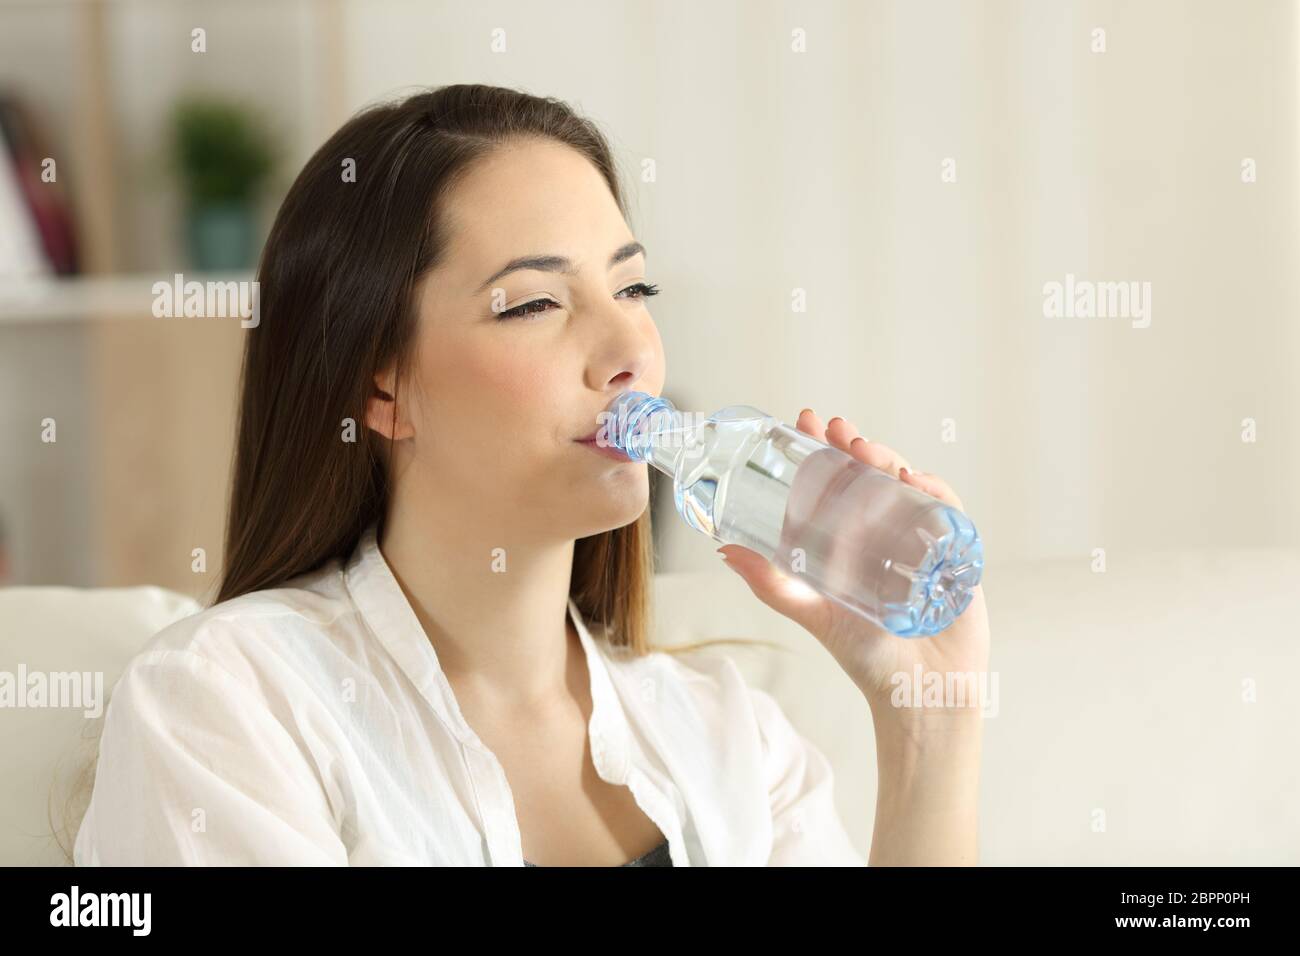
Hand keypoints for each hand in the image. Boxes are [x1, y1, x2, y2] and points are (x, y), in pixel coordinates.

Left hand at [716, 409, 990, 716]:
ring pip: (908, 483)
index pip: (838, 482)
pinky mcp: (958, 552)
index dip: (823, 450)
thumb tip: (724, 549)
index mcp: (855, 539)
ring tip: (864, 450)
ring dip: (888, 459)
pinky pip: (949, 510)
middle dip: (855, 444)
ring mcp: (924, 538)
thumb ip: (772, 583)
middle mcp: (889, 532)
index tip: (805, 422)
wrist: (917, 694)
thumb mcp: (813, 612)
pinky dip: (934, 489)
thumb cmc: (867, 655)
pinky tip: (912, 480)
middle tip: (835, 428)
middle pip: (874, 474)